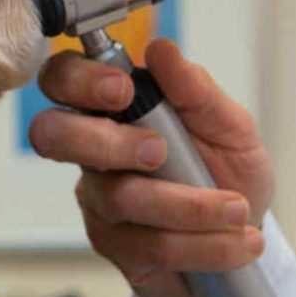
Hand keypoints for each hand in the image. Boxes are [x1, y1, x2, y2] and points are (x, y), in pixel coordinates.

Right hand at [29, 39, 274, 296]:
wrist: (244, 236)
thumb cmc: (228, 172)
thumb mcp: (230, 127)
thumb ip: (196, 91)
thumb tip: (162, 50)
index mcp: (113, 109)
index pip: (62, 80)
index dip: (77, 81)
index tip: (123, 90)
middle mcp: (93, 152)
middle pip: (51, 135)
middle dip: (105, 140)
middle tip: (158, 151)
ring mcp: (98, 201)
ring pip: (119, 197)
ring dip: (188, 205)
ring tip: (237, 210)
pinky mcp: (114, 246)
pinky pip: (148, 244)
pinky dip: (203, 244)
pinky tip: (236, 242)